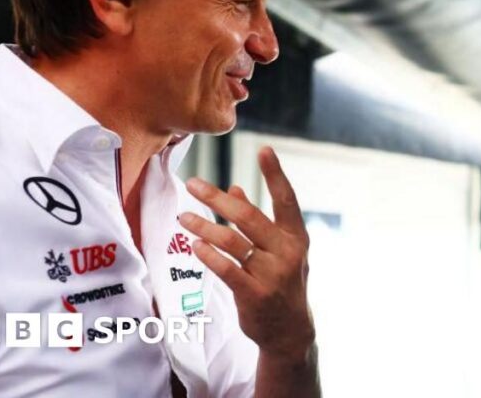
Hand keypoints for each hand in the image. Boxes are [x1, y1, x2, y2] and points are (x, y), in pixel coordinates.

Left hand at [180, 146, 314, 361]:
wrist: (289, 331)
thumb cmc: (282, 282)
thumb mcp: (280, 250)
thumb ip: (259, 220)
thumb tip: (234, 188)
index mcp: (296, 236)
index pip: (286, 199)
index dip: (276, 174)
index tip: (264, 149)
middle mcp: (287, 252)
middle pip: (249, 217)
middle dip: (217, 199)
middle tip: (193, 184)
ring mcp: (272, 274)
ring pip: (232, 242)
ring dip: (205, 227)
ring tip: (184, 217)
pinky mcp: (254, 294)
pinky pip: (226, 269)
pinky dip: (209, 256)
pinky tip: (195, 245)